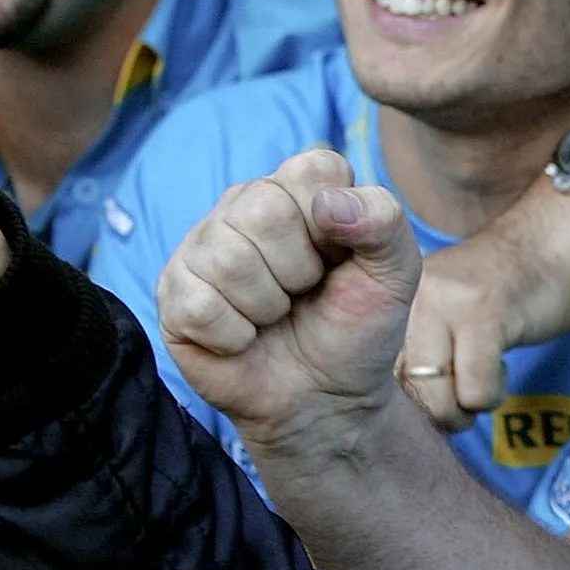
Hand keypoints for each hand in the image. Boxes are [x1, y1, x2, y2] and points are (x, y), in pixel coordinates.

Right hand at [154, 148, 425, 454]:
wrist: (327, 400)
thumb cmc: (355, 329)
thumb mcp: (395, 274)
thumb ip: (384, 221)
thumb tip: (330, 202)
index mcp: (298, 189)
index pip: (311, 170)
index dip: (335, 225)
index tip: (340, 259)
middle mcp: (244, 206)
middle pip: (264, 210)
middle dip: (300, 271)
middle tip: (304, 294)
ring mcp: (202, 248)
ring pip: (228, 259)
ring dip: (268, 306)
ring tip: (275, 317)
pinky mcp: (174, 294)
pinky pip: (201, 306)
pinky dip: (236, 337)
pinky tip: (244, 338)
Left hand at [397, 186, 569, 429]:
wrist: (544, 246)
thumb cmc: (489, 296)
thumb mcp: (432, 316)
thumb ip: (408, 349)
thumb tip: (394, 413)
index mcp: (384, 300)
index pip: (375, 377)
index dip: (412, 401)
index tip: (438, 392)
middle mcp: (403, 297)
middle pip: (405, 393)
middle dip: (439, 413)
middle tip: (464, 395)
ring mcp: (443, 303)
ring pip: (438, 398)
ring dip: (468, 407)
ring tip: (483, 379)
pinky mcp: (484, 315)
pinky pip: (476, 389)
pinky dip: (492, 394)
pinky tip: (501, 366)